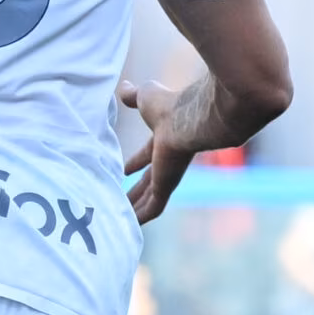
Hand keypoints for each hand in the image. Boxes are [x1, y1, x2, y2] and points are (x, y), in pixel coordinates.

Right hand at [118, 79, 191, 223]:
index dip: (134, 163)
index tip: (123, 171)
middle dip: (135, 192)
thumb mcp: (146, 98)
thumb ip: (133, 96)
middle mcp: (169, 158)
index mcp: (165, 138)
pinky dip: (141, 217)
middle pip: (149, 180)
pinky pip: (153, 207)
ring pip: (151, 197)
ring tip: (117, 222)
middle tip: (118, 203)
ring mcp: (169, 173)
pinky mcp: (168, 184)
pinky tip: (129, 227)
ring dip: (135, 209)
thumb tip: (124, 87)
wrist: (196, 115)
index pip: (147, 155)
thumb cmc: (173, 103)